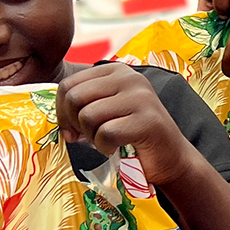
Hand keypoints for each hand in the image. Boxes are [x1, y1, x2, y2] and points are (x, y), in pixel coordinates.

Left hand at [57, 63, 195, 185]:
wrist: (170, 158)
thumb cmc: (132, 136)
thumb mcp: (106, 111)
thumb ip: (83, 105)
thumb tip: (59, 118)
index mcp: (116, 71)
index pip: (69, 84)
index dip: (63, 112)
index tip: (74, 129)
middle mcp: (130, 78)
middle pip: (75, 98)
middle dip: (75, 124)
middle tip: (90, 136)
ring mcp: (141, 97)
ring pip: (88, 116)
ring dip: (92, 138)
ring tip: (107, 141)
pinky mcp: (148, 120)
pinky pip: (106, 134)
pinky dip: (105, 148)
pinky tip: (117, 148)